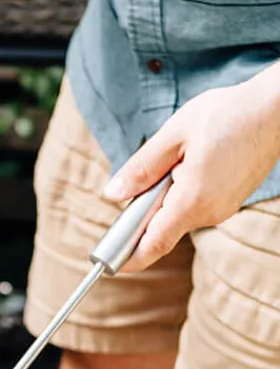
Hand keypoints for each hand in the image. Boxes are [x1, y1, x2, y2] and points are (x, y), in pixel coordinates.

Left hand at [106, 64, 279, 272]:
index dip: (127, 258)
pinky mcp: (230, 201)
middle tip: (142, 182)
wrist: (279, 105)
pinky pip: (195, 206)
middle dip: (144, 214)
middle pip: (162, 230)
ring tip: (178, 159)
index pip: (152, 246)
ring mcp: (223, 209)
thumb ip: (141, 168)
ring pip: (178, 216)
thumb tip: (112, 194)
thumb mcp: (174, 135)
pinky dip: (183, 193)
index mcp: (192, 202)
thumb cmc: (229, 113)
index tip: (106, 263)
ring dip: (166, 198)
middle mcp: (210, 213)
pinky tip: (193, 162)